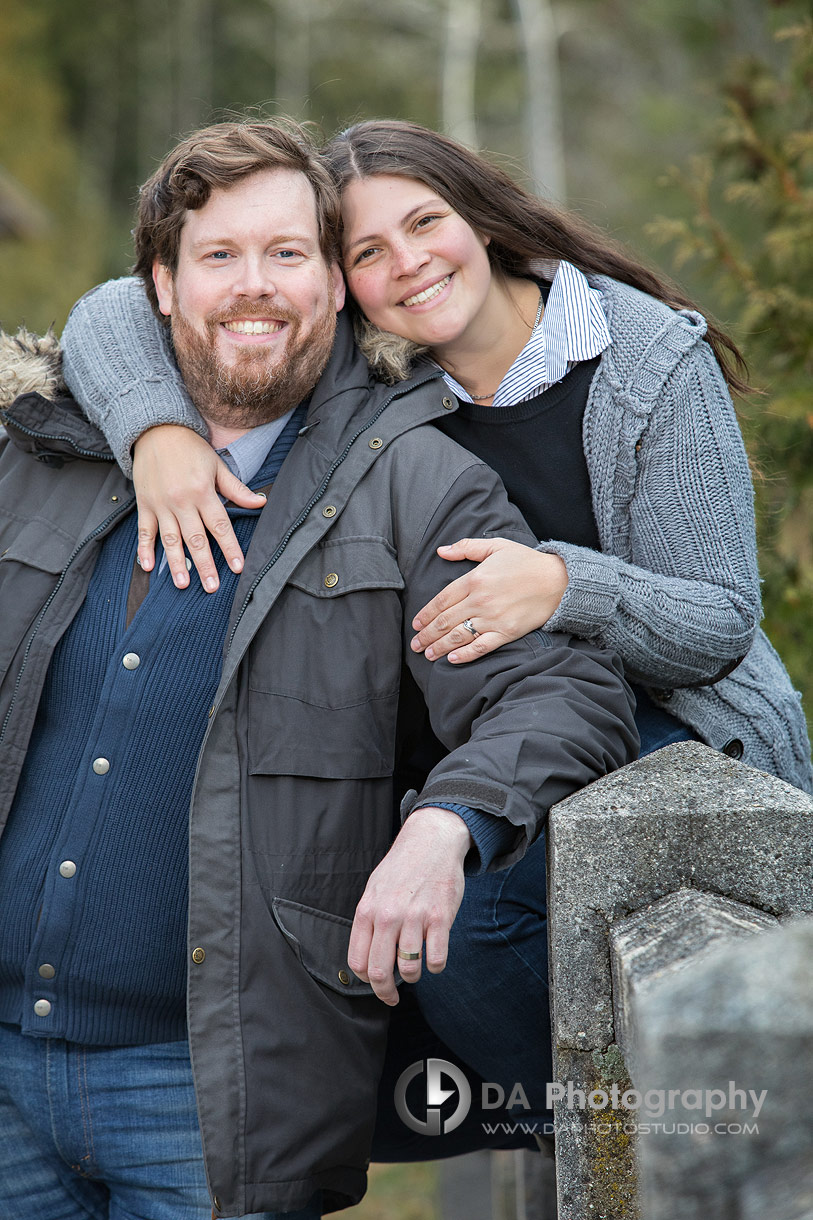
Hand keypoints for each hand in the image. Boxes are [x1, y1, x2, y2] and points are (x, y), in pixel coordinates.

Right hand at [132, 425, 266, 590]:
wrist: (156, 430)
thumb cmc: (190, 448)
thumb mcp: (217, 465)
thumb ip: (237, 489)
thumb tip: (261, 503)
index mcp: (203, 492)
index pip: (220, 526)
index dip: (230, 548)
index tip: (238, 567)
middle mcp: (181, 501)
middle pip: (196, 539)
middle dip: (205, 565)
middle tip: (212, 587)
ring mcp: (161, 504)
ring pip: (170, 540)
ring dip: (176, 564)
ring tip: (183, 584)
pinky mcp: (145, 504)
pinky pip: (144, 531)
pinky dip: (144, 549)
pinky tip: (148, 567)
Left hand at [347, 807, 470, 1004]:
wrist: (431, 842)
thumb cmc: (402, 869)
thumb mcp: (374, 890)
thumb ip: (369, 922)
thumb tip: (365, 959)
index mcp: (368, 910)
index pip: (358, 961)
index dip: (366, 981)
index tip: (375, 984)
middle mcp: (388, 915)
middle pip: (379, 971)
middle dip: (385, 992)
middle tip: (391, 997)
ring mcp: (415, 917)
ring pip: (409, 969)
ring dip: (413, 976)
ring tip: (415, 968)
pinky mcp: (440, 918)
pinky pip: (436, 959)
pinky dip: (435, 966)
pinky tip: (434, 957)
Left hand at [410, 537, 568, 662]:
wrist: (558, 581)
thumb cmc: (526, 562)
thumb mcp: (496, 546)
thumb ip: (467, 547)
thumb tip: (441, 551)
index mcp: (474, 579)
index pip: (441, 600)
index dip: (426, 614)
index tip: (416, 624)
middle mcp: (480, 601)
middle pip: (445, 621)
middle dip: (426, 635)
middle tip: (415, 644)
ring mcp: (493, 618)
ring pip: (458, 636)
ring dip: (439, 647)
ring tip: (427, 654)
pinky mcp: (506, 633)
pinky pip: (480, 647)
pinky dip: (464, 655)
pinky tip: (452, 659)